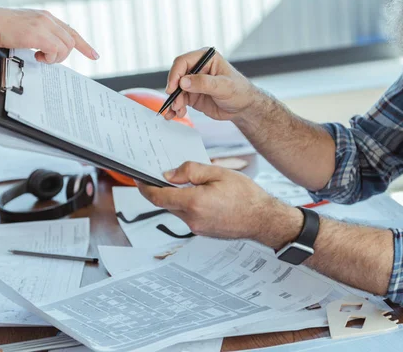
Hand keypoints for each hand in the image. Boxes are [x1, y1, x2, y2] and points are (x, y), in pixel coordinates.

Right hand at [0, 8, 98, 89]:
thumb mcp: (13, 45)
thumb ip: (28, 53)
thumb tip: (36, 70)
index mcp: (38, 17)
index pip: (67, 29)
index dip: (81, 43)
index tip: (93, 54)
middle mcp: (43, 17)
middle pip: (72, 38)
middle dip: (71, 53)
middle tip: (65, 61)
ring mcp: (43, 23)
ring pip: (67, 46)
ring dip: (56, 57)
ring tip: (40, 59)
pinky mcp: (40, 33)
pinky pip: (58, 50)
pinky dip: (51, 58)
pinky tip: (38, 58)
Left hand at [136, 162, 302, 246]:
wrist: (264, 220)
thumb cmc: (246, 196)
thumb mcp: (218, 173)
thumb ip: (191, 171)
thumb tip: (170, 175)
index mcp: (194, 203)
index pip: (158, 197)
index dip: (145, 187)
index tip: (138, 178)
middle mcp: (192, 219)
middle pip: (166, 203)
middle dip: (160, 189)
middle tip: (161, 174)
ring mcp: (197, 228)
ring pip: (177, 209)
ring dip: (176, 197)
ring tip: (185, 182)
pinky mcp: (203, 232)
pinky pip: (188, 216)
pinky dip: (187, 204)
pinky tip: (198, 194)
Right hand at [164, 48, 260, 121]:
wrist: (243, 108)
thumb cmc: (239, 91)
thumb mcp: (224, 86)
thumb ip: (203, 83)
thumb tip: (183, 82)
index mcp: (206, 58)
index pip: (183, 62)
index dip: (175, 74)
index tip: (173, 88)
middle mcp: (197, 69)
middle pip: (176, 77)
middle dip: (173, 91)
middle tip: (175, 103)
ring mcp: (193, 82)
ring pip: (176, 90)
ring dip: (174, 102)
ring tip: (176, 112)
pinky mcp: (192, 95)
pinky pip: (179, 100)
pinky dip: (176, 108)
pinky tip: (176, 115)